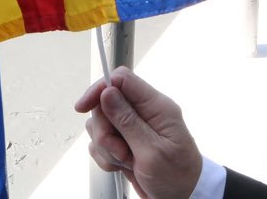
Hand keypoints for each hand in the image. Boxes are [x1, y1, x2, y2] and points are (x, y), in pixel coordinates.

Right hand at [75, 68, 202, 198]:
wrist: (184, 198)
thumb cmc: (177, 176)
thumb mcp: (152, 151)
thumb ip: (128, 121)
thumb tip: (107, 91)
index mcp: (156, 106)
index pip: (122, 79)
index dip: (99, 89)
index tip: (83, 107)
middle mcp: (144, 113)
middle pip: (106, 103)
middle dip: (105, 130)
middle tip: (120, 150)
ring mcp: (133, 128)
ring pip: (101, 124)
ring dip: (105, 146)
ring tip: (126, 161)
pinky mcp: (125, 143)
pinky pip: (102, 143)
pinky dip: (106, 157)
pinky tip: (122, 166)